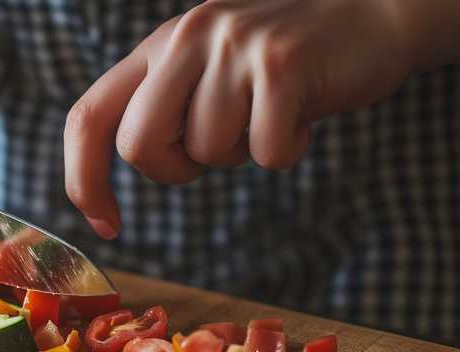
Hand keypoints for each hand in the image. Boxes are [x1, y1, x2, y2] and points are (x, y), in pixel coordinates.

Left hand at [64, 0, 418, 238]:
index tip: (105, 223)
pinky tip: (303, 112)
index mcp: (158, 46)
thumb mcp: (208, 72)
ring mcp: (233, 48)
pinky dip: (288, 149)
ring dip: (242, 152)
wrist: (375, 16)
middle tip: (220, 146)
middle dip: (176, 169)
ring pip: (207, 152)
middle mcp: (186, 38)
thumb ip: (165, 105)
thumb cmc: (283, 66)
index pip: (89, 116)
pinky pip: (266, 153)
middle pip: (140, 146)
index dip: (84, 178)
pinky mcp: (282, 64)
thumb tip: (135, 160)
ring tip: (271, 111)